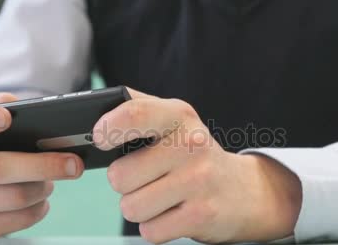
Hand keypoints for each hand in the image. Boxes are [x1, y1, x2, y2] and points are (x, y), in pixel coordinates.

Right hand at [0, 93, 84, 243]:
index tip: (6, 118)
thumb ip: (3, 105)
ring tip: (52, 178)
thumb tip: (32, 111)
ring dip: (44, 187)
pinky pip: (18, 220)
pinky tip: (40, 198)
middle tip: (74, 163)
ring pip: (15, 198)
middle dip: (43, 165)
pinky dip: (39, 208)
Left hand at [93, 89, 302, 243]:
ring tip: (160, 195)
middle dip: (124, 182)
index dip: (109, 128)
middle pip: (120, 175)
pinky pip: (150, 230)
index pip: (136, 114)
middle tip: (145, 177)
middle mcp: (191, 144)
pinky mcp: (202, 215)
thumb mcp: (173, 120)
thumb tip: (95, 112)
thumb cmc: (192, 153)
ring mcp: (198, 180)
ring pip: (131, 207)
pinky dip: (155, 226)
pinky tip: (172, 212)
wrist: (242, 190)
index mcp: (178, 115)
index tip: (100, 139)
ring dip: (138, 206)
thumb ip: (136, 108)